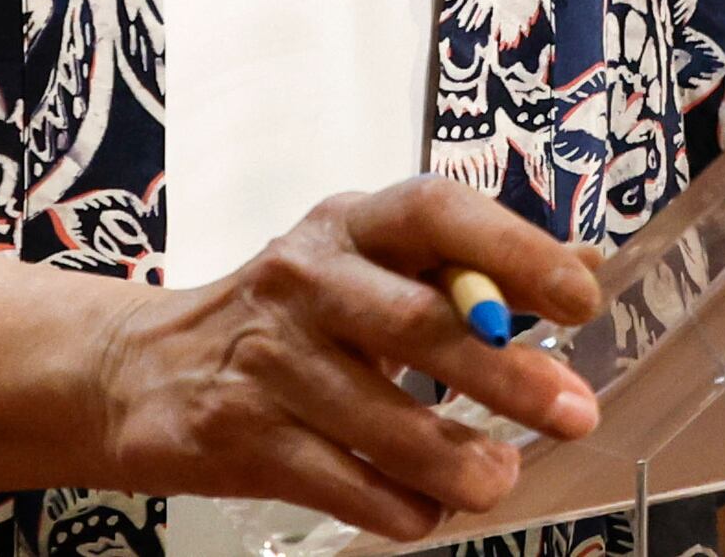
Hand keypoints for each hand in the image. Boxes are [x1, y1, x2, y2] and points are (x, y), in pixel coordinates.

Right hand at [85, 178, 604, 540]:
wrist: (140, 368)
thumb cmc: (285, 312)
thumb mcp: (365, 264)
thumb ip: (464, 266)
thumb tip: (584, 262)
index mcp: (349, 224)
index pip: (437, 213)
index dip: (514, 249)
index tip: (581, 297)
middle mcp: (306, 278)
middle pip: (418, 324)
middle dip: (506, 374)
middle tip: (574, 410)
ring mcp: (268, 359)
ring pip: (380, 418)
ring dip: (455, 457)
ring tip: (499, 478)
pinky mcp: (239, 435)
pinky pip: (336, 480)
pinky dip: (394, 504)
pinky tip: (426, 511)